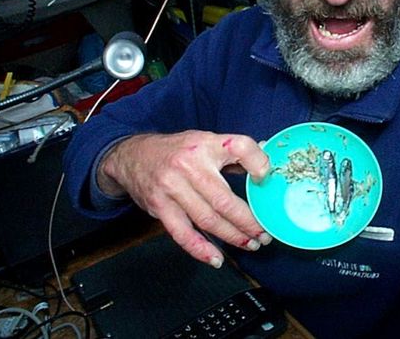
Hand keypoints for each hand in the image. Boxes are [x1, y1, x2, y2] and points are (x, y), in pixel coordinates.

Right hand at [97, 130, 271, 267]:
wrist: (132, 156)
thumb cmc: (177, 150)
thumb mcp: (206, 141)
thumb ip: (234, 153)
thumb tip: (265, 165)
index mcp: (206, 144)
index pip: (239, 147)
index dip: (258, 163)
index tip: (267, 178)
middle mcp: (189, 166)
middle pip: (225, 199)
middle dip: (248, 221)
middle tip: (265, 233)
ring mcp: (172, 188)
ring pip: (208, 220)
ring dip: (232, 236)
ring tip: (251, 244)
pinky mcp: (159, 207)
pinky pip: (183, 234)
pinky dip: (200, 249)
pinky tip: (216, 258)